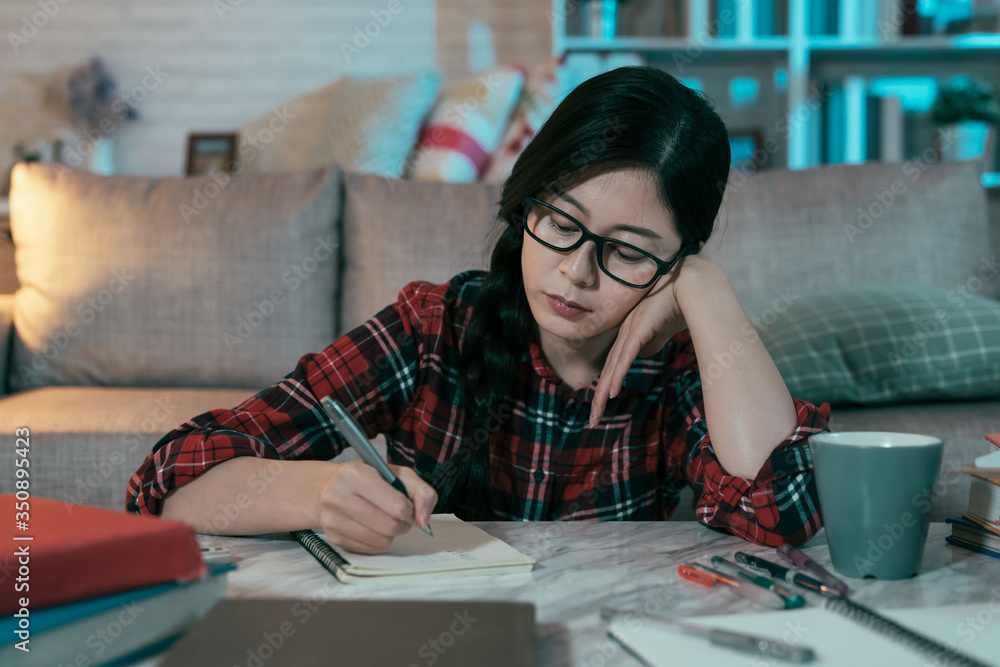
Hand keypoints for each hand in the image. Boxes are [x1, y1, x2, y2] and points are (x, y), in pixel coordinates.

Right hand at [317, 460, 437, 553]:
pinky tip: (374, 528)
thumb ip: (420, 491)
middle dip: (402, 524)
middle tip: (400, 516)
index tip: (409, 507)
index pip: (397, 505)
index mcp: (355, 474)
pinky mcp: (334, 538)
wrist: (328, 487)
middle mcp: (338, 496)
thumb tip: (424, 519)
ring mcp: (333, 519)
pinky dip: (379, 541)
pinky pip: (371, 549)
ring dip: (392, 534)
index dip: (411, 510)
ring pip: (381, 541)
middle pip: (390, 526)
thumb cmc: (366, 478)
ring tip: (388, 521)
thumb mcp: (396, 474)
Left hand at [589, 255, 703, 426]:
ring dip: (603, 393)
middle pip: (608, 371)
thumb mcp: (659, 332)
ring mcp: (629, 332)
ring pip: (612, 368)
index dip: (605, 387)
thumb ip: (649, 344)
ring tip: (596, 413)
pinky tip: (610, 392)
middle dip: (599, 398)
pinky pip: (624, 358)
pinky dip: (616, 376)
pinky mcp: (638, 331)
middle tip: (592, 420)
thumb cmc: (674, 305)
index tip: (600, 407)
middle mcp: (624, 335)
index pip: (613, 367)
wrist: (685, 285)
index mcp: (628, 335)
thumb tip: (643, 357)